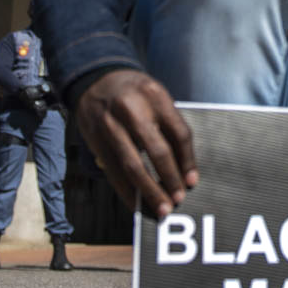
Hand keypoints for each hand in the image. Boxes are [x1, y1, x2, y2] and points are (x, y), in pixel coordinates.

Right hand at [75, 69, 196, 218]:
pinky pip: (114, 171)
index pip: (179, 133)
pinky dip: (126, 191)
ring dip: (149, 191)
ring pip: (133, 165)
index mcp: (155, 96)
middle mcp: (132, 109)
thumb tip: (184, 167)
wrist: (95, 80)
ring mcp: (111, 126)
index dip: (187, 160)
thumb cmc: (134, 92)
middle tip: (178, 198)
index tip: (192, 181)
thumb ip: (170, 124)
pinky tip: (136, 203)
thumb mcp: (157, 97)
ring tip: (161, 208)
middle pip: (157, 150)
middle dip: (170, 178)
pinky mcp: (96, 141)